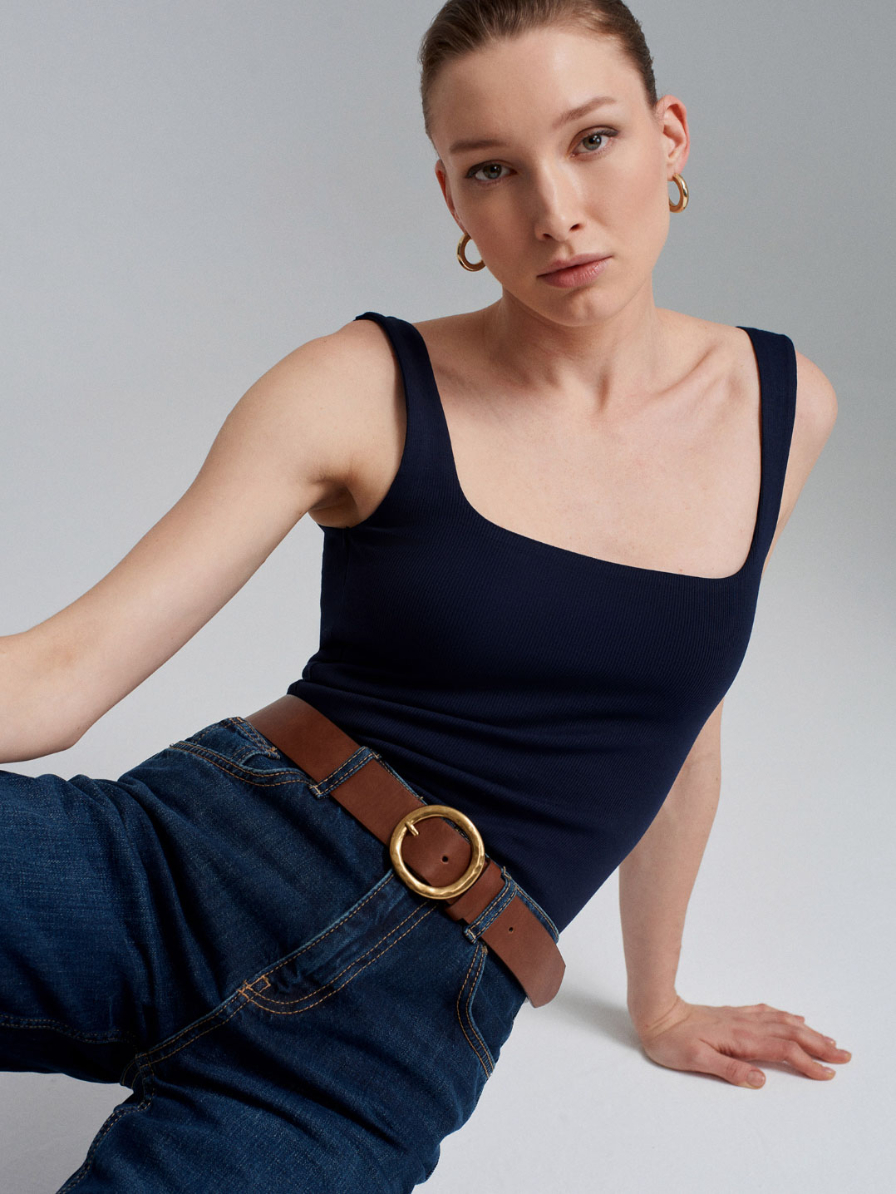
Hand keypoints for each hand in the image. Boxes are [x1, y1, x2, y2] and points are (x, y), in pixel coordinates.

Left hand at [633, 995, 851, 1087]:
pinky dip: (785, 1016)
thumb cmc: (671, 1041)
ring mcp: (739, 1017)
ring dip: (808, 1031)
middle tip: (844, 1055)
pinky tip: (793, 1018)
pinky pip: (766, 1013)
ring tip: (828, 1039)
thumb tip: (760, 1079)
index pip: (783, 1051)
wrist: (656, 1013)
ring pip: (781, 1022)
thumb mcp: (696, 1060)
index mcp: (740, 1038)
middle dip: (819, 1045)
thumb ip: (729, 1069)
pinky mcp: (731, 1014)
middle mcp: (744, 1025)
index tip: (828, 1073)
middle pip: (790, 1034)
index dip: (808, 1063)